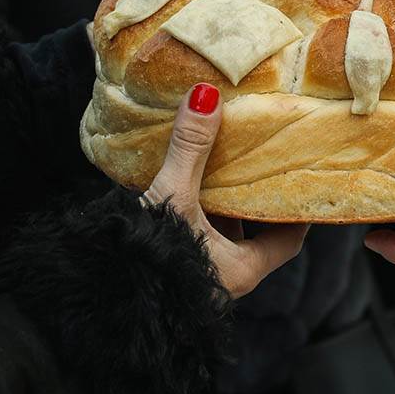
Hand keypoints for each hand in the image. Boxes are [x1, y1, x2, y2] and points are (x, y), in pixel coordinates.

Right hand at [143, 83, 307, 297]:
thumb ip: (190, 148)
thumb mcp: (172, 196)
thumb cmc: (143, 255)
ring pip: (223, 235)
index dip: (297, 210)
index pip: (289, 240)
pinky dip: (196, 214)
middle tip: (260, 160)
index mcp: (242, 270)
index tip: (300, 177)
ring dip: (221, 204)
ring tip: (223, 164)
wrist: (93, 297)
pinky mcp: (171, 276)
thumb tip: (207, 96)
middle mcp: (225, 281)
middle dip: (254, 197)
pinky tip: (185, 187)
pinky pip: (195, 238)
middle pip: (256, 233)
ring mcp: (198, 280)